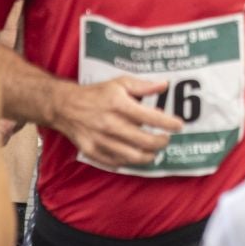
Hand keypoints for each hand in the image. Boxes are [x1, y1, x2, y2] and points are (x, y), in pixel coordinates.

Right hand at [52, 76, 183, 169]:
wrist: (65, 107)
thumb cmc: (96, 94)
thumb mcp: (119, 83)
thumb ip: (143, 86)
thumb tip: (164, 86)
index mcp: (118, 104)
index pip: (149, 117)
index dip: (167, 123)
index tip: (179, 125)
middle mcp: (110, 124)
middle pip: (144, 141)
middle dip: (161, 142)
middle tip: (166, 139)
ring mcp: (101, 140)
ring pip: (133, 156)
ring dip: (149, 155)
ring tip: (154, 150)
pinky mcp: (92, 152)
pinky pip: (117, 162)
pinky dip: (130, 161)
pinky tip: (136, 155)